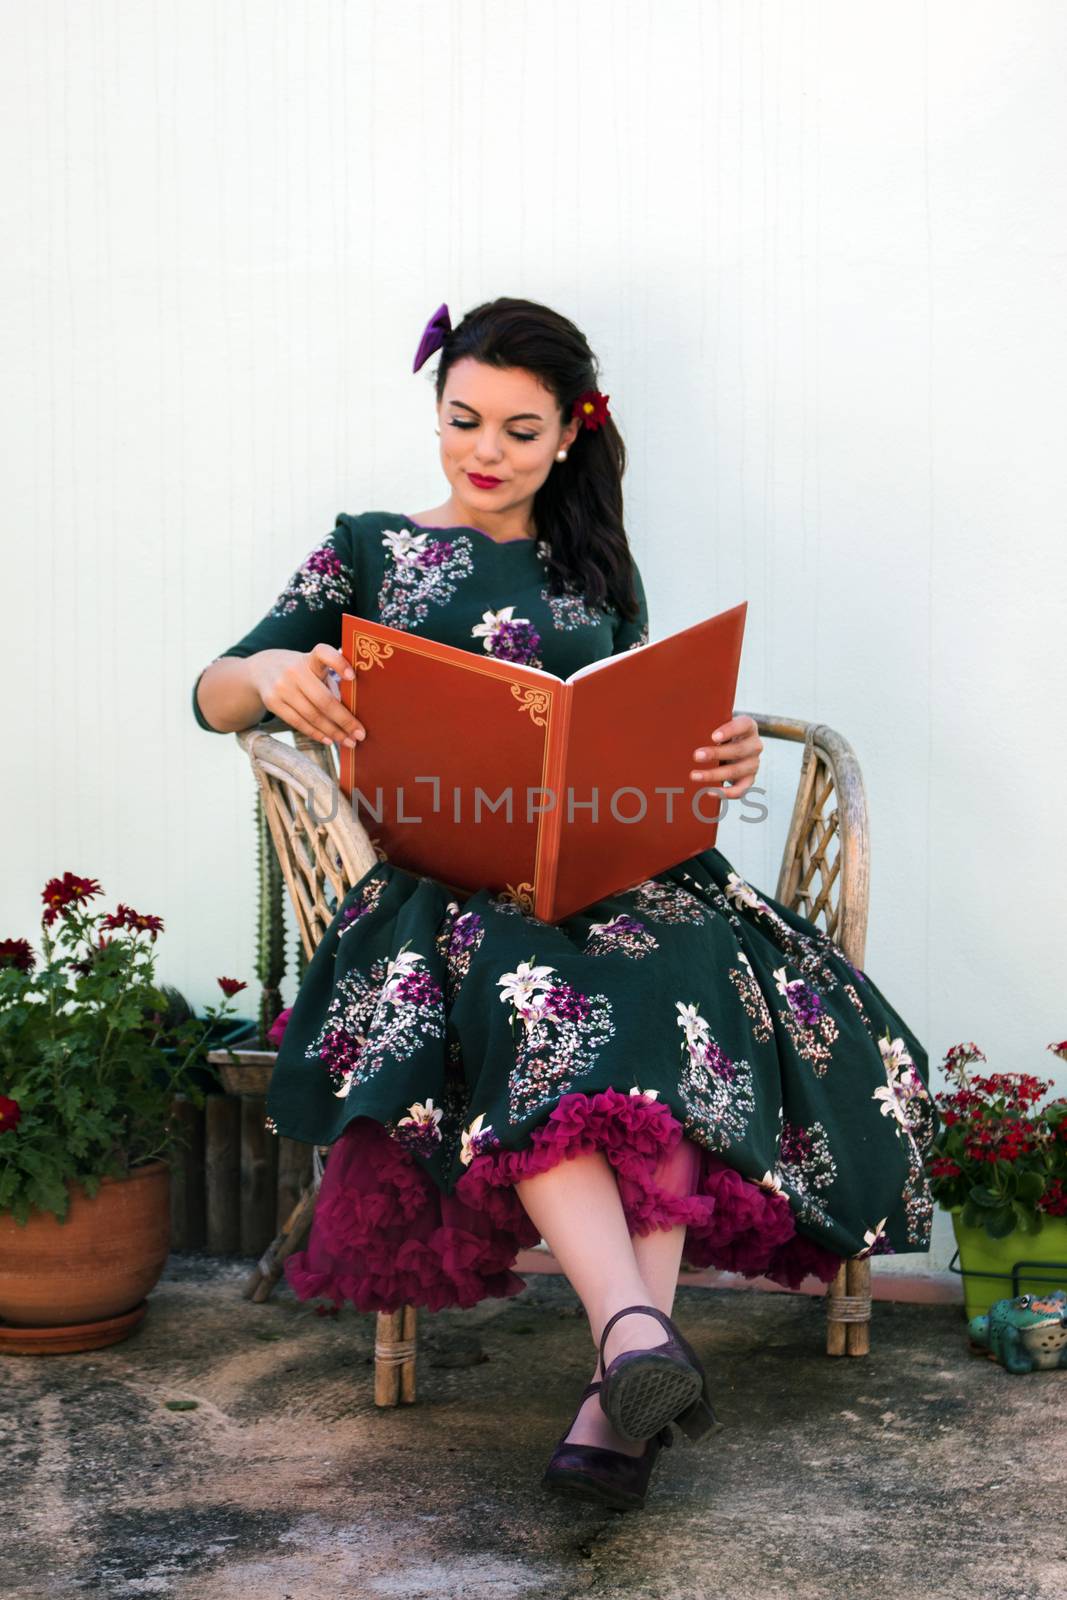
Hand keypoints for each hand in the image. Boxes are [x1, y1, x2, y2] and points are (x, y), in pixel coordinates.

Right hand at [249, 644, 367, 747]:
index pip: (323, 653)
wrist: (260, 670)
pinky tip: (329, 740)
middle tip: (360, 734)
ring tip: (348, 741)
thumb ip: (330, 681)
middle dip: (344, 720)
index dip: (338, 663)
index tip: (352, 677)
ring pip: (312, 716)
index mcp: (309, 659)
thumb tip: (354, 710)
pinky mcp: (273, 703)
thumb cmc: (299, 670)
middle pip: (323, 699)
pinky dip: (316, 733)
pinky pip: (298, 723)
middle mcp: (294, 671)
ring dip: (333, 732)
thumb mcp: (312, 666)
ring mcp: (281, 687)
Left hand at [689, 713, 761, 798]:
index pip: (743, 725)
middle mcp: (754, 745)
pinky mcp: (749, 779)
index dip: (730, 731)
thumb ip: (709, 725)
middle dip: (716, 754)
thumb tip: (684, 731)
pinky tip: (709, 792)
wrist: (733, 746)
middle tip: (696, 756)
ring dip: (714, 775)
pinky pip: (741, 790)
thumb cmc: (720, 733)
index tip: (713, 737)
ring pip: (736, 771)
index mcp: (748, 727)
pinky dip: (726, 793)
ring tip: (694, 776)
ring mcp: (753, 764)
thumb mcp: (718, 724)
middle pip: (738, 750)